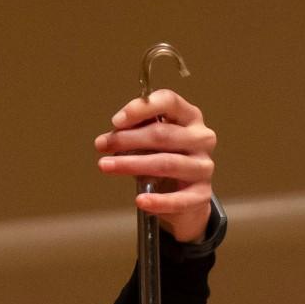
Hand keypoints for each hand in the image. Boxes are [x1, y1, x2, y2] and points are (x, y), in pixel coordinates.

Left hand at [93, 89, 217, 241]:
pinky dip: (158, 201)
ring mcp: (203, 166)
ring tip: (106, 166)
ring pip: (166, 163)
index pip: (169, 102)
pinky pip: (179, 199)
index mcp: (189, 117)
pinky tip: (140, 201)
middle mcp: (201, 138)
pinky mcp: (201, 194)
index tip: (116, 121)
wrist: (186, 196)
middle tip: (101, 145)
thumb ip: (135, 133)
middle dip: (128, 139)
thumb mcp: (151, 141)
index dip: (141, 109)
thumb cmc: (165, 159)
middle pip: (163, 134)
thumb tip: (110, 138)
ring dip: (132, 165)